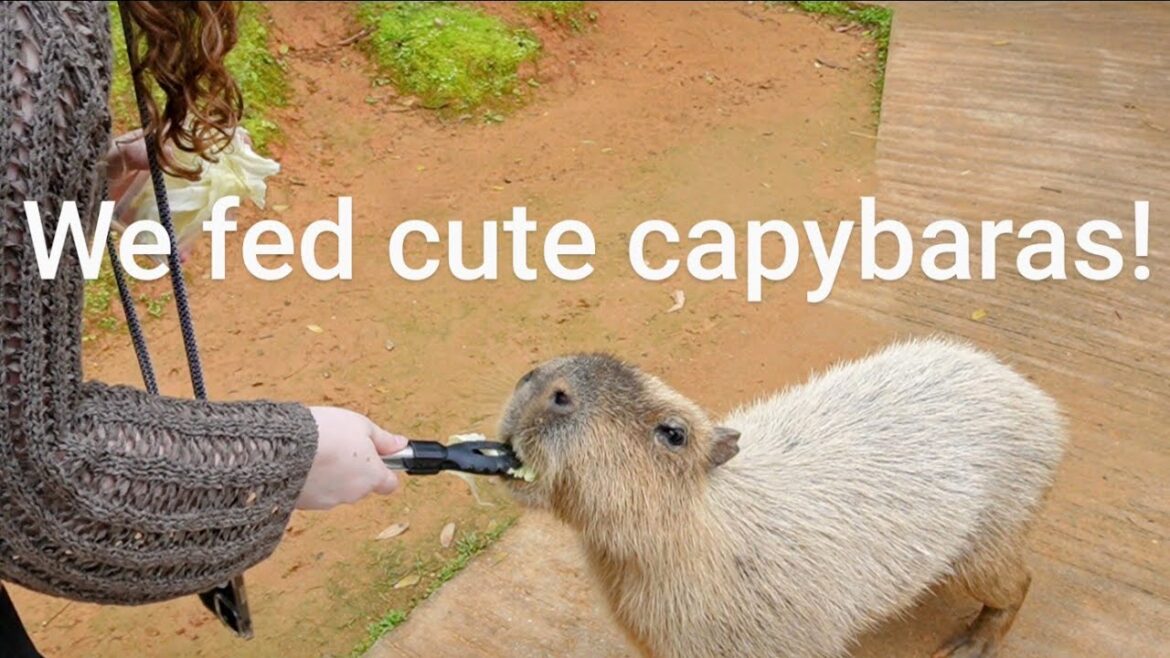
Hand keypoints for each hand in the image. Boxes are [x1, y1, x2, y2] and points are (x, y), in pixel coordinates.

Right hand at [295, 407, 409, 510]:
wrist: (285, 447)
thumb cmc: (328, 433)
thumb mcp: (362, 425)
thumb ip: (383, 439)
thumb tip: (401, 444)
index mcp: (372, 476)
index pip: (390, 484)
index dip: (385, 471)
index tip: (377, 458)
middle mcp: (354, 494)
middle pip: (362, 485)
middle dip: (354, 470)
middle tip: (341, 447)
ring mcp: (329, 501)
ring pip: (337, 489)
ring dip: (332, 475)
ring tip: (319, 451)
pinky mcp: (306, 505)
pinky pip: (315, 492)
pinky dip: (312, 481)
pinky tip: (304, 462)